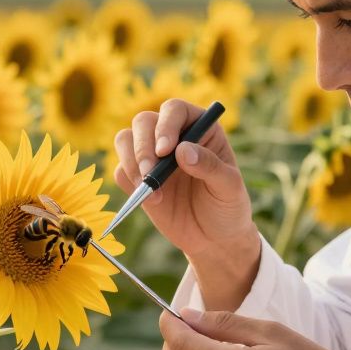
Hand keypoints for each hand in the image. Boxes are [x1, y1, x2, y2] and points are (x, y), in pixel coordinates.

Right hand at [112, 99, 255, 260]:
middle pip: (144, 122)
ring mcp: (152, 157)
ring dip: (131, 163)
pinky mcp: (137, 179)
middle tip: (151, 173)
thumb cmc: (228, 206)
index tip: (165, 150)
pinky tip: (150, 201)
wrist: (213, 239)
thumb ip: (210, 166)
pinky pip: (120, 171)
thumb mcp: (229, 187)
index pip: (175, 110)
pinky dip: (128, 182)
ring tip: (150, 191)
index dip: (166, 125)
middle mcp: (172, 136)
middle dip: (143, 147)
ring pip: (125, 140)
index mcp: (199, 128)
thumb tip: (182, 150)